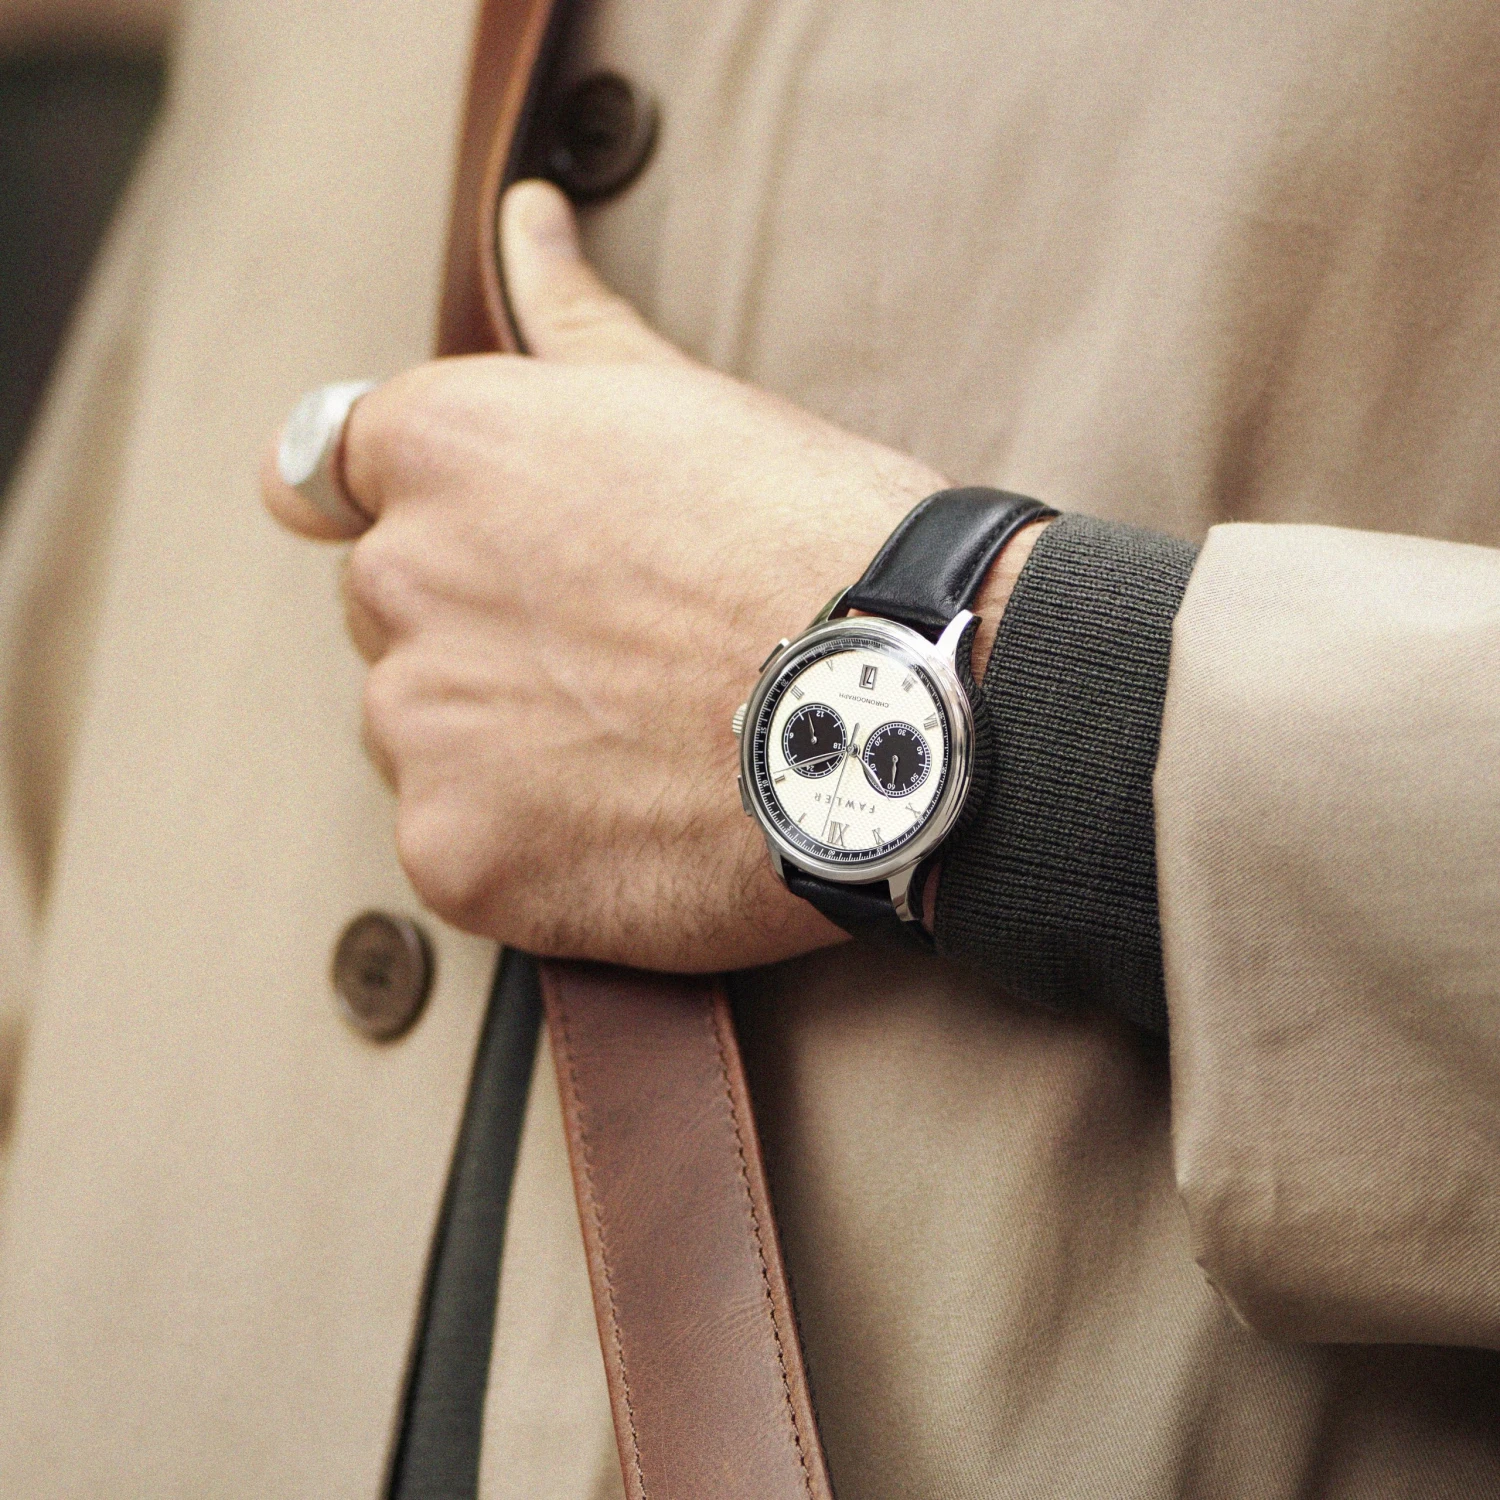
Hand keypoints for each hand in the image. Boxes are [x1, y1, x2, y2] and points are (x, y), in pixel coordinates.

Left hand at [262, 180, 948, 970]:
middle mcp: (402, 575)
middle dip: (481, 634)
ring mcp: (421, 723)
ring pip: (421, 734)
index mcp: (444, 446)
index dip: (451, 525)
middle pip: (393, 614)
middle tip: (623, 660)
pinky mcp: (454, 851)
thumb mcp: (689, 401)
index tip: (529, 566)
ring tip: (640, 750)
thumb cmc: (817, 543)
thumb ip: (573, 317)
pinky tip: (630, 827)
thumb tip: (526, 215)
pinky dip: (527, 847)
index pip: (349, 478)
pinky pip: (459, 846)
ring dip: (501, 746)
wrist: (903, 707)